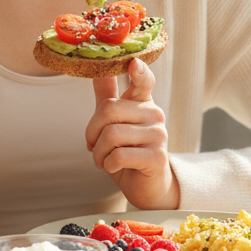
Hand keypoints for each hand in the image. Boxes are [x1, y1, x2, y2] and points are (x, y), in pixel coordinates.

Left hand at [87, 59, 179, 209]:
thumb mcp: (115, 123)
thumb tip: (97, 70)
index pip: (144, 81)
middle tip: (93, 146)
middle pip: (109, 110)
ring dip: (98, 153)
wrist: (147, 187)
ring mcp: (158, 135)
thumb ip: (107, 96)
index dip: (138, 71)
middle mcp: (154, 114)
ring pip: (111, 135)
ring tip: (103, 160)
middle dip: (92, 132)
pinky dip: (108, 165)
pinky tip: (113, 168)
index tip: (134, 63)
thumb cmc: (128, 152)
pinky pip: (118, 156)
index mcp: (143, 103)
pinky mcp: (157, 157)